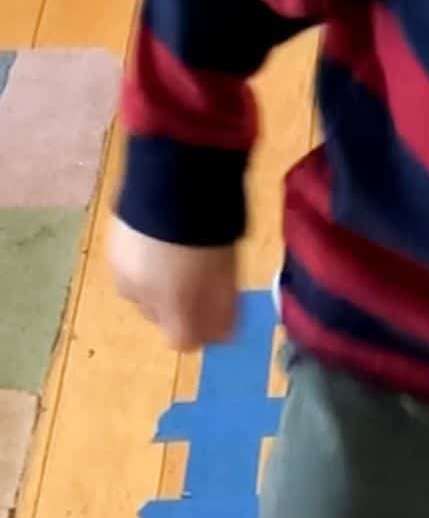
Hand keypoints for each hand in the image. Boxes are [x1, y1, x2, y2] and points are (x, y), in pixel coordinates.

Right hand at [110, 217, 238, 349]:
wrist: (172, 176)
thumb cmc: (210, 229)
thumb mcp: (227, 273)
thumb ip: (224, 309)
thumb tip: (224, 335)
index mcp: (171, 307)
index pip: (183, 341)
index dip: (202, 330)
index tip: (216, 314)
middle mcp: (140, 297)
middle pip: (162, 317)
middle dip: (181, 305)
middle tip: (201, 275)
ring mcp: (120, 271)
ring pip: (144, 293)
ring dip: (160, 283)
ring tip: (179, 252)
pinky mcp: (111, 247)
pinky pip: (131, 269)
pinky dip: (147, 262)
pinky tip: (161, 239)